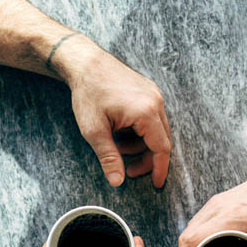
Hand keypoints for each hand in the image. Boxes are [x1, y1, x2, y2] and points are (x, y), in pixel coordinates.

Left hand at [62, 39, 171, 187]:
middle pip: (162, 140)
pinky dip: (139, 131)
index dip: (159, 169)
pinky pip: (152, 118)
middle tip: (128, 169)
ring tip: (117, 146)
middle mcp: (155, 102)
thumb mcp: (94, 131)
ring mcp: (153, 94)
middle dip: (146, 159)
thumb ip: (109, 157)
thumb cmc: (88, 93)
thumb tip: (118, 182)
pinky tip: (121, 132)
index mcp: (146, 112)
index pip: (161, 148)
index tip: (156, 184)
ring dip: (140, 144)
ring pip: (156, 130)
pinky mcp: (148, 91)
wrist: (85, 62)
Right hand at [173, 171, 246, 246]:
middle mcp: (217, 210)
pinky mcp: (216, 200)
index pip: (193, 241)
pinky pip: (197, 219)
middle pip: (186, 236)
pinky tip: (198, 244)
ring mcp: (215, 203)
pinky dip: (193, 234)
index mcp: (229, 220)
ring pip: (189, 227)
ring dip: (186, 245)